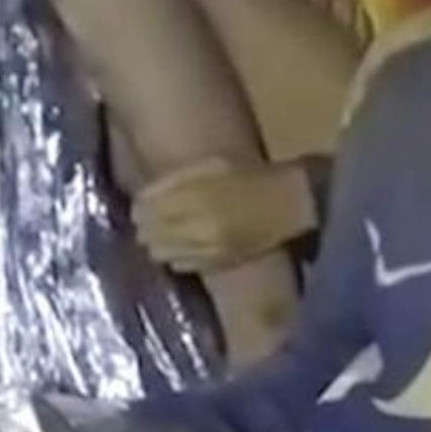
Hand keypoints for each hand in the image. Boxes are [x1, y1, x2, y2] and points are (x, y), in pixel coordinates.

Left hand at [132, 158, 315, 273]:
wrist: (289, 204)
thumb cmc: (251, 176)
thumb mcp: (213, 165)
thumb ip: (176, 181)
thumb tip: (141, 197)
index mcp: (196, 197)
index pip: (146, 209)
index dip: (140, 206)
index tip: (141, 202)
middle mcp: (197, 228)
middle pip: (149, 233)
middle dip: (146, 225)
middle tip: (149, 217)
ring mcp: (206, 250)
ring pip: (161, 253)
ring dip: (157, 242)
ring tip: (163, 232)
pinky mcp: (216, 265)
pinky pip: (180, 265)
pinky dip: (174, 256)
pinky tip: (182, 245)